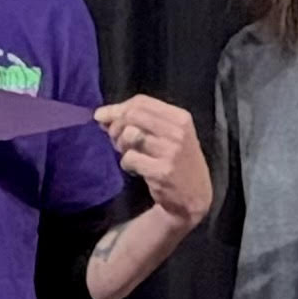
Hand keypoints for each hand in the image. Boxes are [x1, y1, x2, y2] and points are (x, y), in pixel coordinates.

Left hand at [94, 94, 212, 226]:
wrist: (195, 197)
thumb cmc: (178, 162)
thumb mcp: (170, 136)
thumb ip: (143, 123)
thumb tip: (104, 115)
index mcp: (180, 118)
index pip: (142, 101)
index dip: (117, 107)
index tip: (102, 116)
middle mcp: (177, 131)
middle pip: (133, 115)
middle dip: (116, 125)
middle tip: (114, 139)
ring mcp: (171, 151)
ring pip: (130, 135)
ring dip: (121, 145)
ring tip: (128, 155)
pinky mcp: (162, 171)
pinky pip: (130, 158)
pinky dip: (126, 164)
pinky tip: (135, 169)